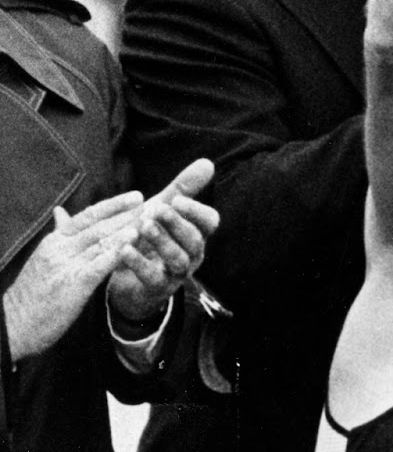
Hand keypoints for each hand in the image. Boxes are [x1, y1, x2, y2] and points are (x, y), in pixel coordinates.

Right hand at [3, 190, 142, 360]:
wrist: (14, 324)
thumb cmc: (32, 294)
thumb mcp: (44, 258)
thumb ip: (58, 235)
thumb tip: (60, 211)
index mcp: (54, 241)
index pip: (87, 216)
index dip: (113, 205)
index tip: (136, 196)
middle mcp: (60, 248)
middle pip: (97, 225)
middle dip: (126, 213)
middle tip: (152, 203)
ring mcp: (65, 265)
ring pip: (100, 242)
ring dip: (126, 229)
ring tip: (149, 219)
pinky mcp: (72, 284)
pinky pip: (97, 265)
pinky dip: (115, 253)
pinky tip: (132, 244)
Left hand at [107, 158, 218, 326]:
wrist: (129, 279)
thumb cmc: (151, 239)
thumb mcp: (164, 211)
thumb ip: (183, 188)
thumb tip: (208, 162)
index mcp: (195, 234)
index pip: (209, 222)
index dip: (196, 211)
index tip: (177, 199)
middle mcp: (191, 255)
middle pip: (194, 240)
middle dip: (177, 224)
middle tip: (156, 209)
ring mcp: (176, 274)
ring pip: (178, 260)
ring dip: (162, 241)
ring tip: (143, 226)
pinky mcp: (157, 289)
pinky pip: (153, 278)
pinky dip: (139, 263)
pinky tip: (125, 248)